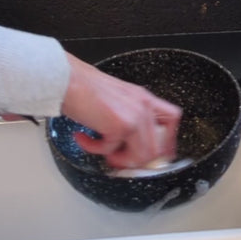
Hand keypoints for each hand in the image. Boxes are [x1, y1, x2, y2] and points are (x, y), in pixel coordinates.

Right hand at [61, 53, 181, 168]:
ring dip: (119, 159)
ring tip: (102, 150)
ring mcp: (134, 116)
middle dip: (136, 160)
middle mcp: (143, 106)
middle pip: (157, 147)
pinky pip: (112, 151)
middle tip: (117, 158)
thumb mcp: (117, 99)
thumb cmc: (85, 87)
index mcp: (144, 98)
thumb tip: (128, 144)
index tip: (158, 154)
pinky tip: (83, 138)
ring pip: (141, 155)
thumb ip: (128, 117)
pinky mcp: (120, 126)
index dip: (167, 141)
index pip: (172, 119)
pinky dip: (94, 149)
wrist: (68, 79)